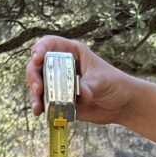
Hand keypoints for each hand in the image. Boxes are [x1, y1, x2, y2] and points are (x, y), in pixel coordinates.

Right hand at [22, 34, 141, 124]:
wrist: (122, 105)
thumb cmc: (115, 84)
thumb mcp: (102, 81)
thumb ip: (89, 86)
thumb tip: (81, 94)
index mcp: (71, 53)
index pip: (49, 44)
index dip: (40, 49)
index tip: (37, 58)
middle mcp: (61, 65)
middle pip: (37, 65)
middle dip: (33, 76)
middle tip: (38, 88)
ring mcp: (58, 83)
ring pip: (38, 84)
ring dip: (34, 95)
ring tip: (37, 106)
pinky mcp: (59, 99)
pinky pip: (44, 101)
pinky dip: (40, 106)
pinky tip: (39, 112)